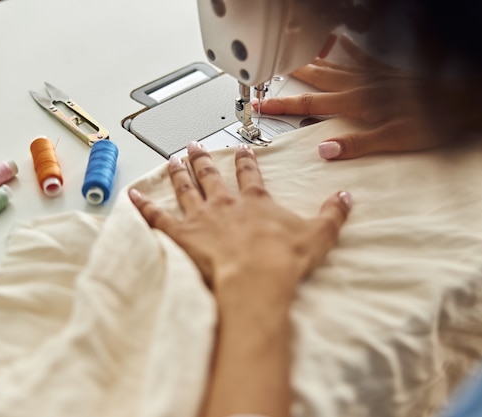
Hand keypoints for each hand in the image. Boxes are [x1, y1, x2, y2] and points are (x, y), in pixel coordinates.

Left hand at [129, 142, 351, 416]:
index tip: (241, 150)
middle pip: (211, 174)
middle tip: (193, 146)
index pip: (249, 174)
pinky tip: (133, 195)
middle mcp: (225, 203)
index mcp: (254, 202)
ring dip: (178, 173)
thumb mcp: (318, 235)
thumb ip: (333, 214)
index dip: (246, 160)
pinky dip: (145, 206)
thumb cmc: (282, 260)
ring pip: (185, 188)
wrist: (256, 280)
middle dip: (202, 159)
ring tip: (170, 160)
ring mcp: (201, 217)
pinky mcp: (181, 235)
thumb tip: (347, 197)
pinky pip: (158, 217)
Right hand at [255, 35, 448, 159]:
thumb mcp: (394, 139)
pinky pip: (357, 54)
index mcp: (357, 103)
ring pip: (331, 64)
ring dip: (307, 62)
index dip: (283, 105)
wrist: (463, 97)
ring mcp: (371, 73)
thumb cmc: (433, 120)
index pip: (310, 105)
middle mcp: (359, 84)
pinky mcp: (385, 68)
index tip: (261, 104)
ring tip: (289, 59)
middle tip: (265, 77)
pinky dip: (343, 47)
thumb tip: (324, 149)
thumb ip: (357, 144)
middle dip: (287, 79)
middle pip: (315, 80)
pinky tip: (335, 40)